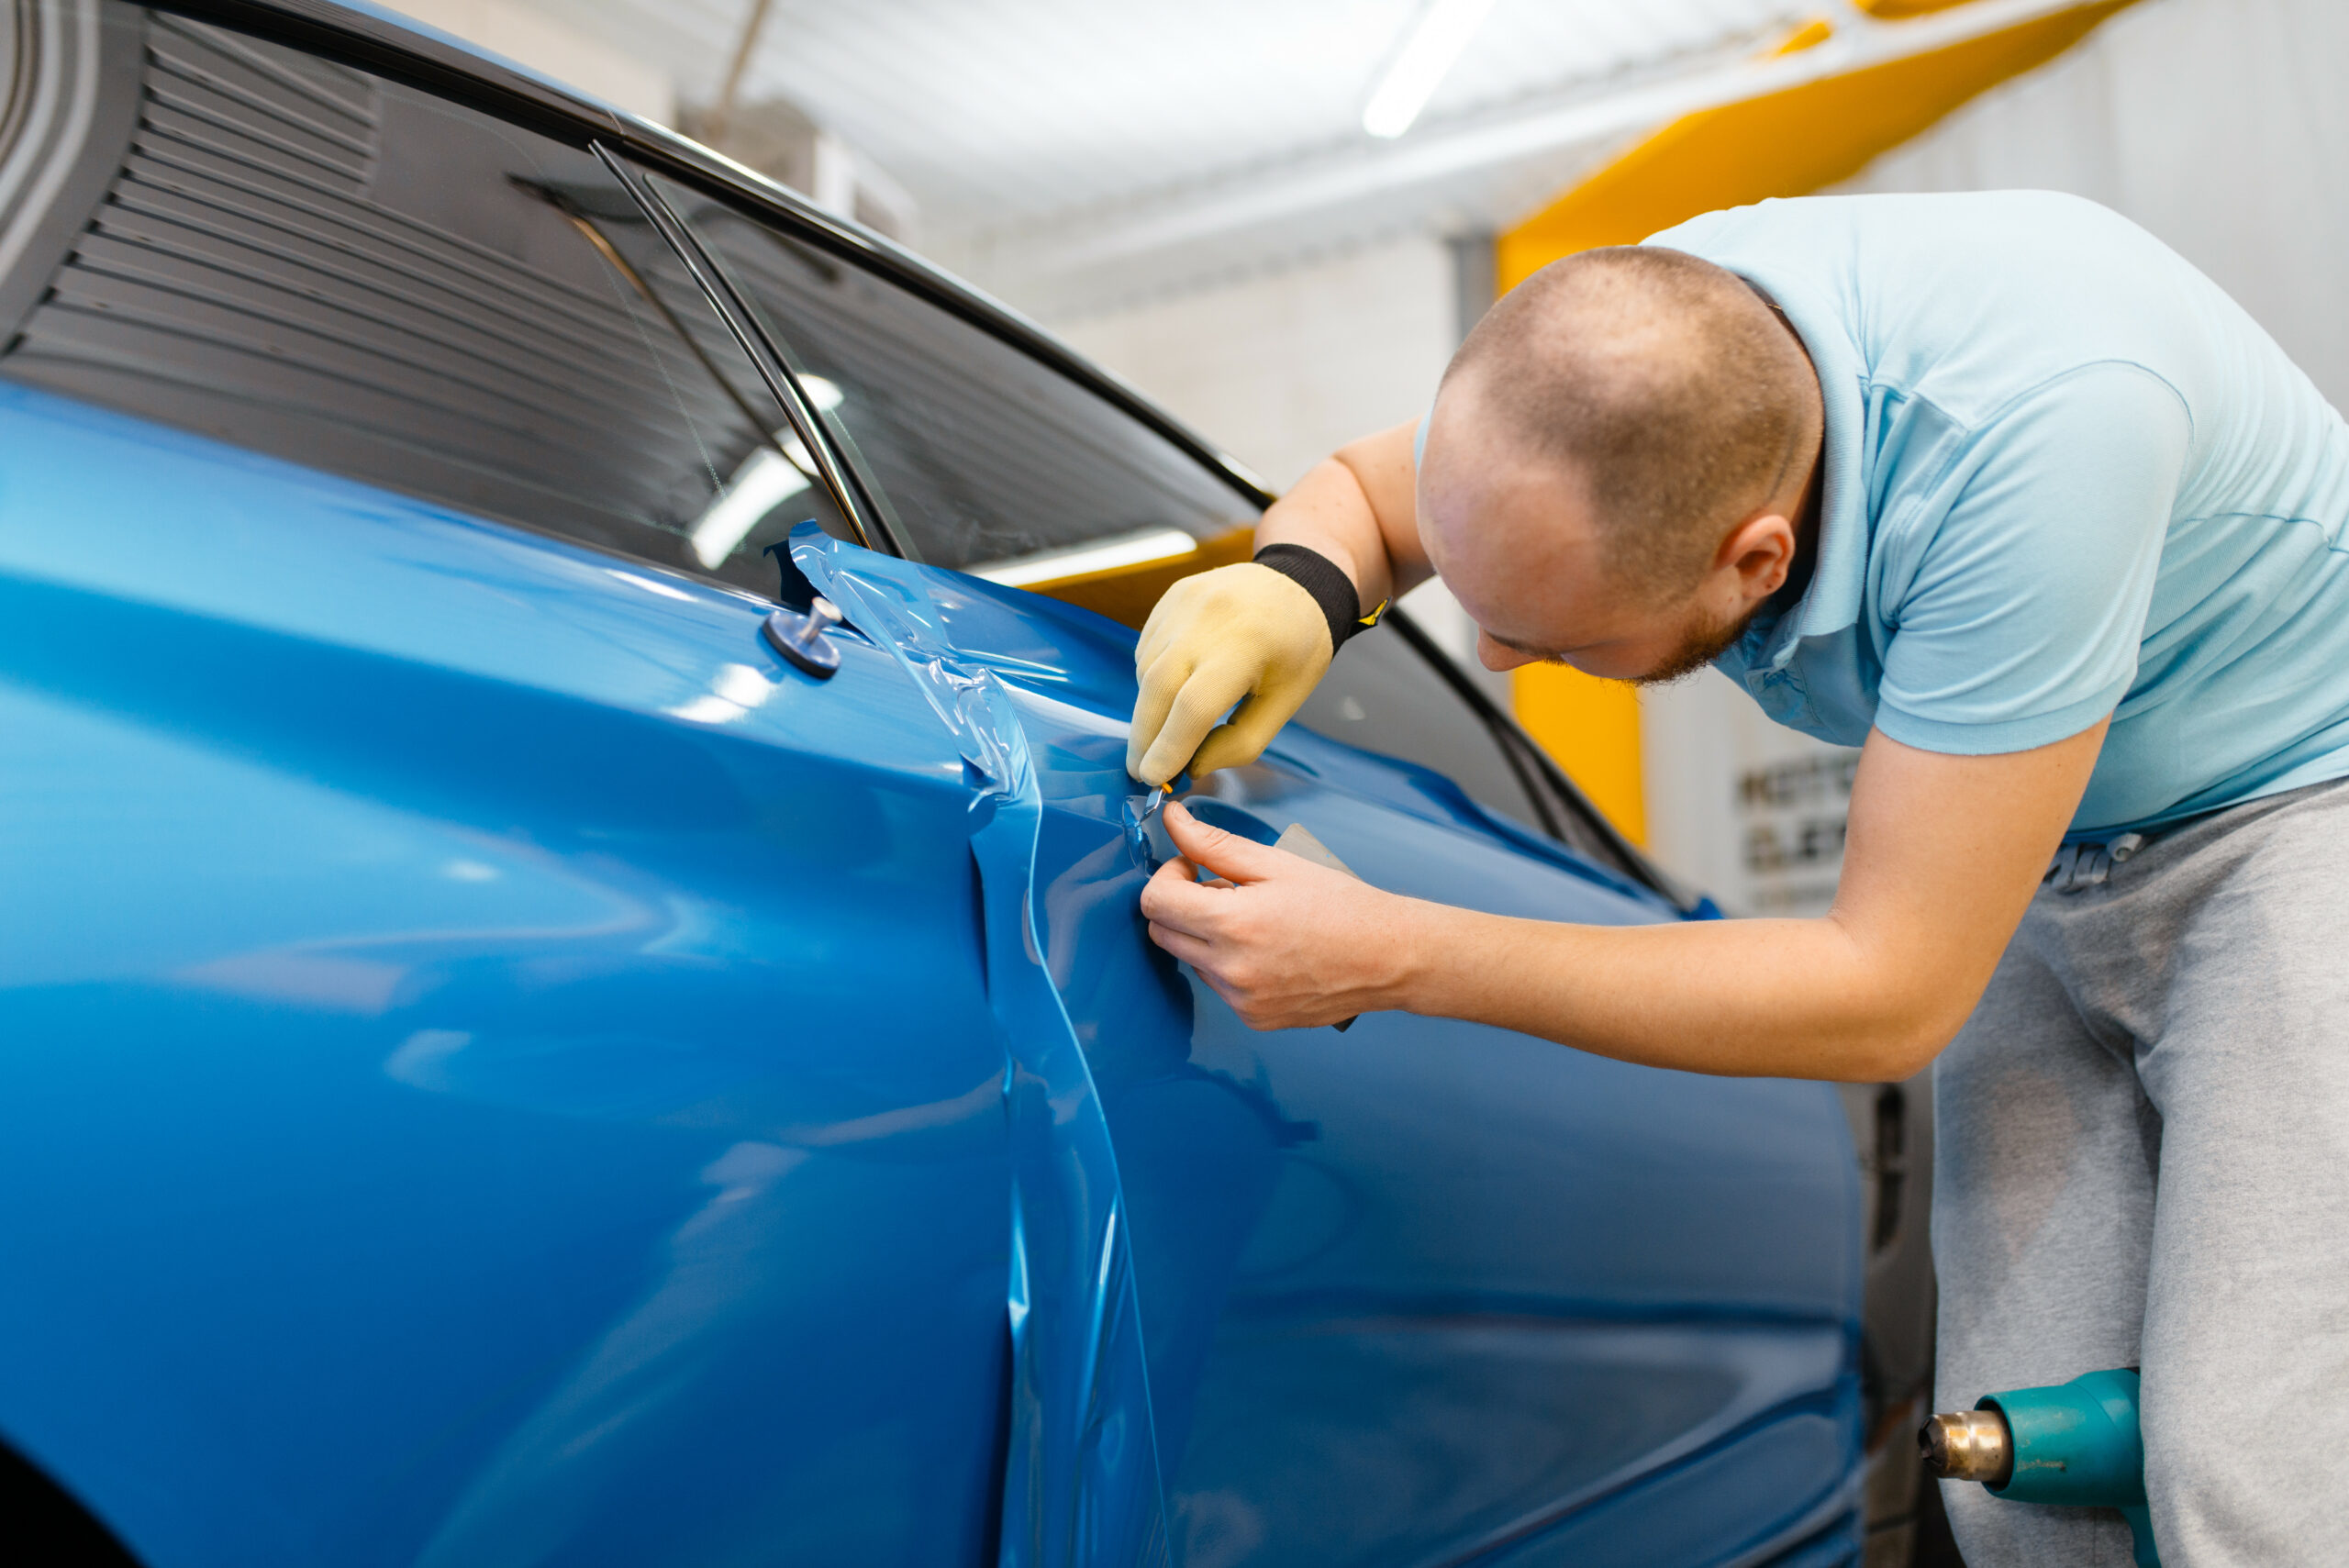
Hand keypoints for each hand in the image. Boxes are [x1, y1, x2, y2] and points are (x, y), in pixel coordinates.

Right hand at [1127, 563, 1332, 785]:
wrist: (1298, 581)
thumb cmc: (1297, 647)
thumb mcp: (1287, 700)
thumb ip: (1242, 741)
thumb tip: (1193, 766)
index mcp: (1245, 646)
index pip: (1193, 706)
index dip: (1169, 748)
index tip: (1153, 778)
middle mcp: (1206, 619)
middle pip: (1157, 689)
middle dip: (1144, 737)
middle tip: (1141, 770)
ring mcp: (1184, 604)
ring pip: (1148, 670)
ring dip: (1148, 710)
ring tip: (1164, 731)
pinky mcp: (1171, 597)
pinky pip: (1148, 648)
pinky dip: (1151, 680)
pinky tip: (1170, 692)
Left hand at [1140, 802, 1421, 1028]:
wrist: (1389, 957)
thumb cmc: (1341, 906)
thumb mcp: (1276, 863)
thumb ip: (1214, 843)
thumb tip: (1172, 819)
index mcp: (1233, 925)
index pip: (1155, 902)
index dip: (1169, 875)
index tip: (1193, 867)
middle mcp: (1231, 970)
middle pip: (1162, 933)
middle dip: (1181, 904)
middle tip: (1223, 889)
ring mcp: (1241, 1000)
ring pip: (1188, 959)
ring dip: (1205, 935)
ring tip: (1254, 920)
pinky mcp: (1254, 1018)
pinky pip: (1217, 985)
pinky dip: (1228, 963)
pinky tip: (1267, 949)